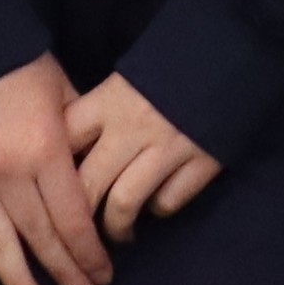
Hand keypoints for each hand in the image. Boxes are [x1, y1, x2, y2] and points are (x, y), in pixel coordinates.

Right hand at [0, 55, 113, 284]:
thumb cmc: (19, 61)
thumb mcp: (64, 92)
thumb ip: (79, 137)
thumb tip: (95, 174)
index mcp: (43, 151)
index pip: (72, 220)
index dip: (88, 254)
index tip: (103, 276)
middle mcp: (6, 174)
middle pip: (39, 241)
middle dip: (64, 276)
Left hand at [69, 68, 225, 238]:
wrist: (231, 51)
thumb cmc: (169, 66)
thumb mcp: (124, 79)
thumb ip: (97, 113)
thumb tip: (68, 157)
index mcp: (109, 99)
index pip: (63, 142)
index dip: (52, 169)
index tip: (51, 188)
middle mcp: (132, 126)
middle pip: (87, 185)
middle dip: (77, 216)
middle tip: (78, 230)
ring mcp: (168, 147)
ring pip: (123, 204)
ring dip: (115, 227)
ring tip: (118, 233)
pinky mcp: (201, 162)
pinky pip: (167, 203)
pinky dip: (158, 209)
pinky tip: (156, 205)